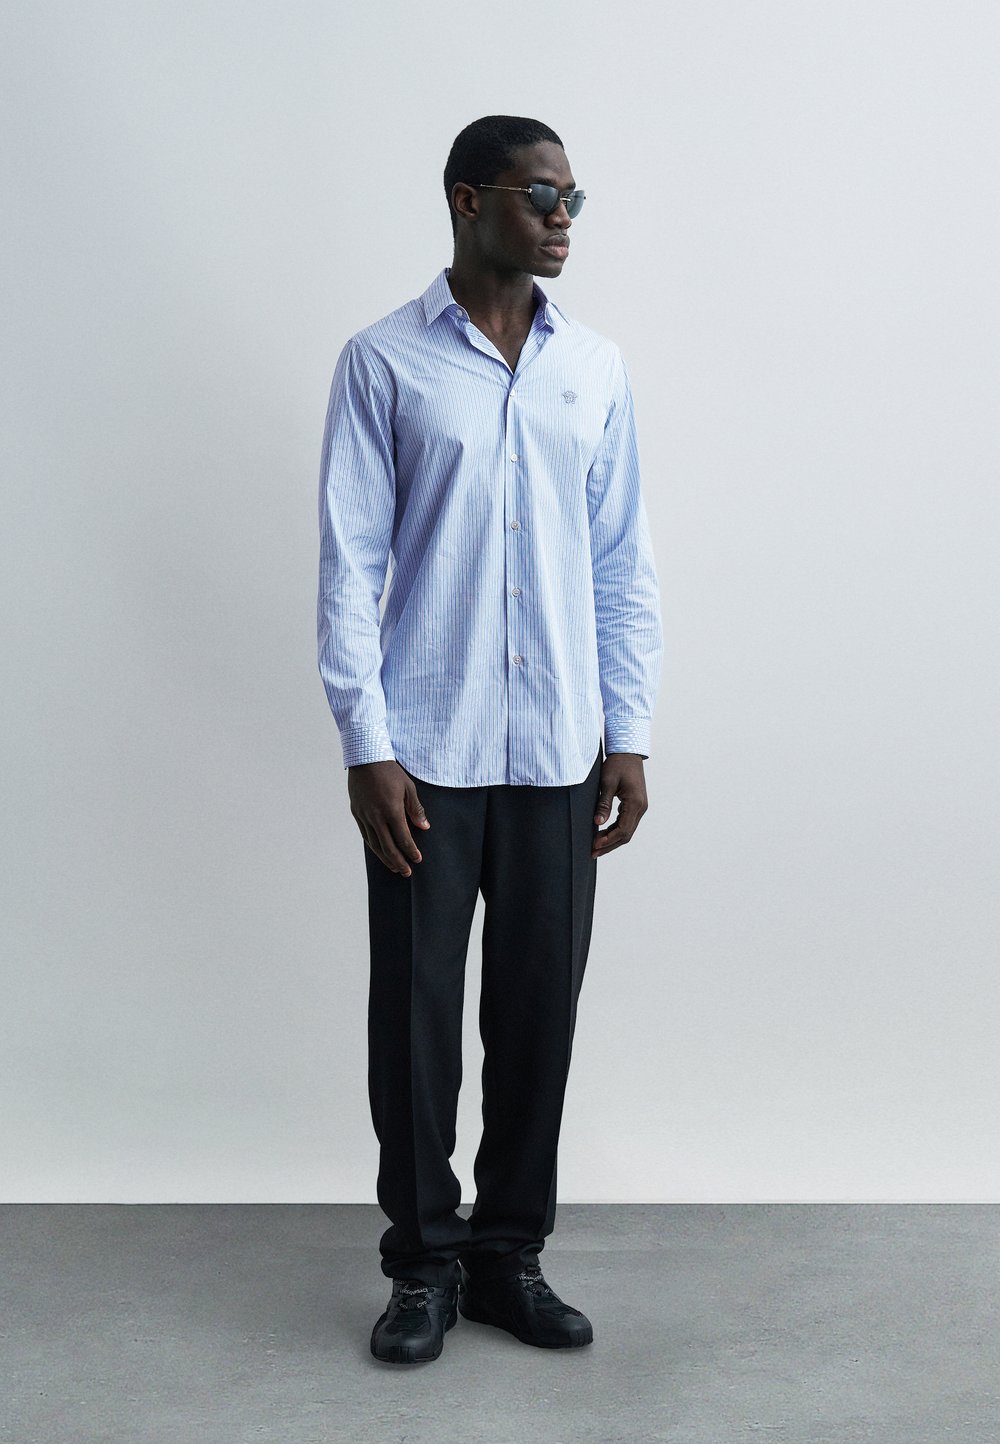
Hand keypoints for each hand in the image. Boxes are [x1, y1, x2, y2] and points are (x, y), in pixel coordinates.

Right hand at [348, 760, 429, 876]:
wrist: (365, 759)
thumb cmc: (390, 772)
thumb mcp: (408, 788)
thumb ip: (415, 809)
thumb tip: (424, 827)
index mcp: (392, 810)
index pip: (403, 838)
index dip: (411, 851)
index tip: (417, 859)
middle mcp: (376, 817)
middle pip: (388, 847)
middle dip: (398, 861)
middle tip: (406, 872)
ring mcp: (364, 816)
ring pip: (375, 844)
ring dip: (385, 858)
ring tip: (394, 867)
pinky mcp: (356, 813)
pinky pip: (366, 835)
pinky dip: (374, 846)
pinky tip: (380, 852)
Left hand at [591, 753, 647, 859]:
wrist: (628, 752)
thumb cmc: (617, 764)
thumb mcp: (607, 782)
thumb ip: (603, 804)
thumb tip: (597, 822)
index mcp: (635, 803)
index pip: (623, 830)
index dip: (608, 840)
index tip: (594, 845)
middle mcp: (641, 808)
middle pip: (626, 834)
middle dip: (609, 845)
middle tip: (593, 853)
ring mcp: (640, 807)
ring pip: (627, 831)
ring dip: (612, 840)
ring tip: (595, 847)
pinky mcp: (635, 805)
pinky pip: (626, 823)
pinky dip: (615, 831)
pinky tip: (602, 834)